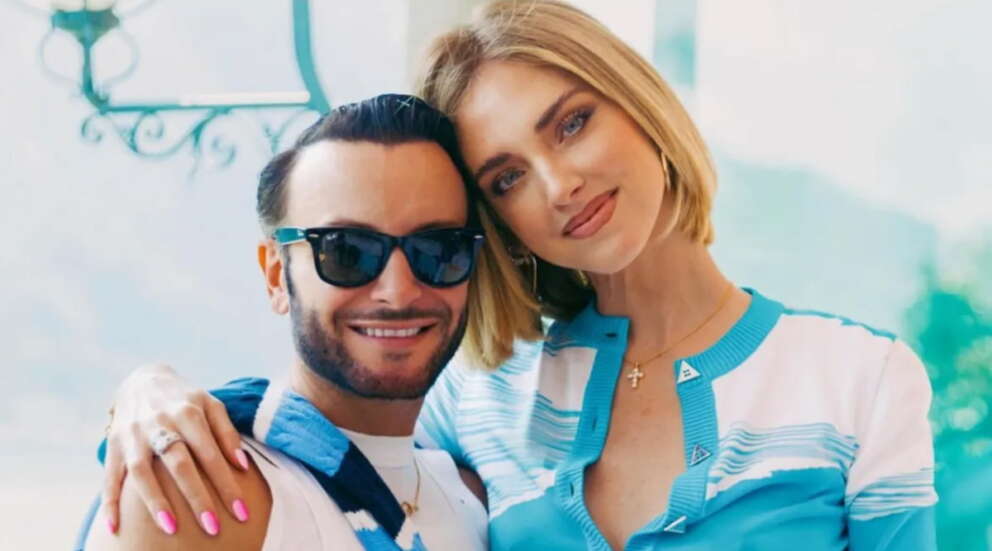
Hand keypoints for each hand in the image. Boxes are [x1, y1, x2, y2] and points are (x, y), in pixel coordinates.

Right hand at [102, 363, 248, 535]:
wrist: (143, 379)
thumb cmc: (185, 399)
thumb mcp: (211, 405)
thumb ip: (227, 433)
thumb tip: (242, 465)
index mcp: (188, 412)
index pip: (210, 454)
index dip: (226, 484)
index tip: (241, 512)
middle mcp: (160, 423)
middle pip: (179, 463)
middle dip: (196, 497)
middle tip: (213, 528)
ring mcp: (133, 434)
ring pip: (143, 471)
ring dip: (155, 501)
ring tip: (171, 529)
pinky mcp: (114, 445)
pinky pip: (110, 476)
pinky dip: (109, 502)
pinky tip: (114, 527)